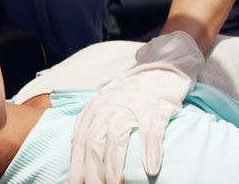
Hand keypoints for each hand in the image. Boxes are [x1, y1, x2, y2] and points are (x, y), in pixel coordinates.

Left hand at [69, 31, 204, 182]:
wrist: (162, 66)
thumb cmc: (133, 92)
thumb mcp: (105, 103)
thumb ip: (91, 124)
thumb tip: (77, 152)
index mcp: (95, 109)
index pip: (79, 142)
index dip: (76, 167)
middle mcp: (109, 107)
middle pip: (94, 144)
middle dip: (92, 172)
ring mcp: (131, 105)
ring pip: (118, 139)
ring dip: (115, 166)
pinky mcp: (155, 106)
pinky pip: (151, 131)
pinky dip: (150, 150)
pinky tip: (151, 169)